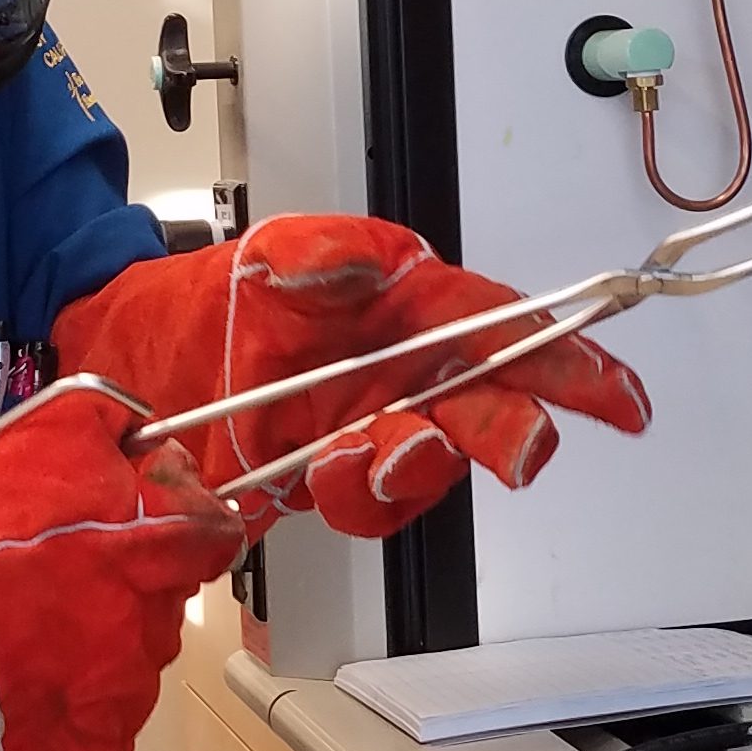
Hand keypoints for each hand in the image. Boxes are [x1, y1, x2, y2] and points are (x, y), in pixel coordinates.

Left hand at [54, 215, 648, 536]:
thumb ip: (326, 248)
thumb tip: (375, 259)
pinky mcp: (338, 475)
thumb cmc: (213, 300)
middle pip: (491, 402)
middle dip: (516, 428)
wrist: (136, 369)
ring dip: (416, 465)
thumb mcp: (267, 252)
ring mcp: (374, 424)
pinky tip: (327, 475)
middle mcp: (404, 368)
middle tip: (524, 450)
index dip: (567, 358)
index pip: (503, 325)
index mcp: (407, 301)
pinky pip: (377, 502)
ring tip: (364, 454)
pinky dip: (362, 494)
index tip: (615, 393)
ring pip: (435, 460)